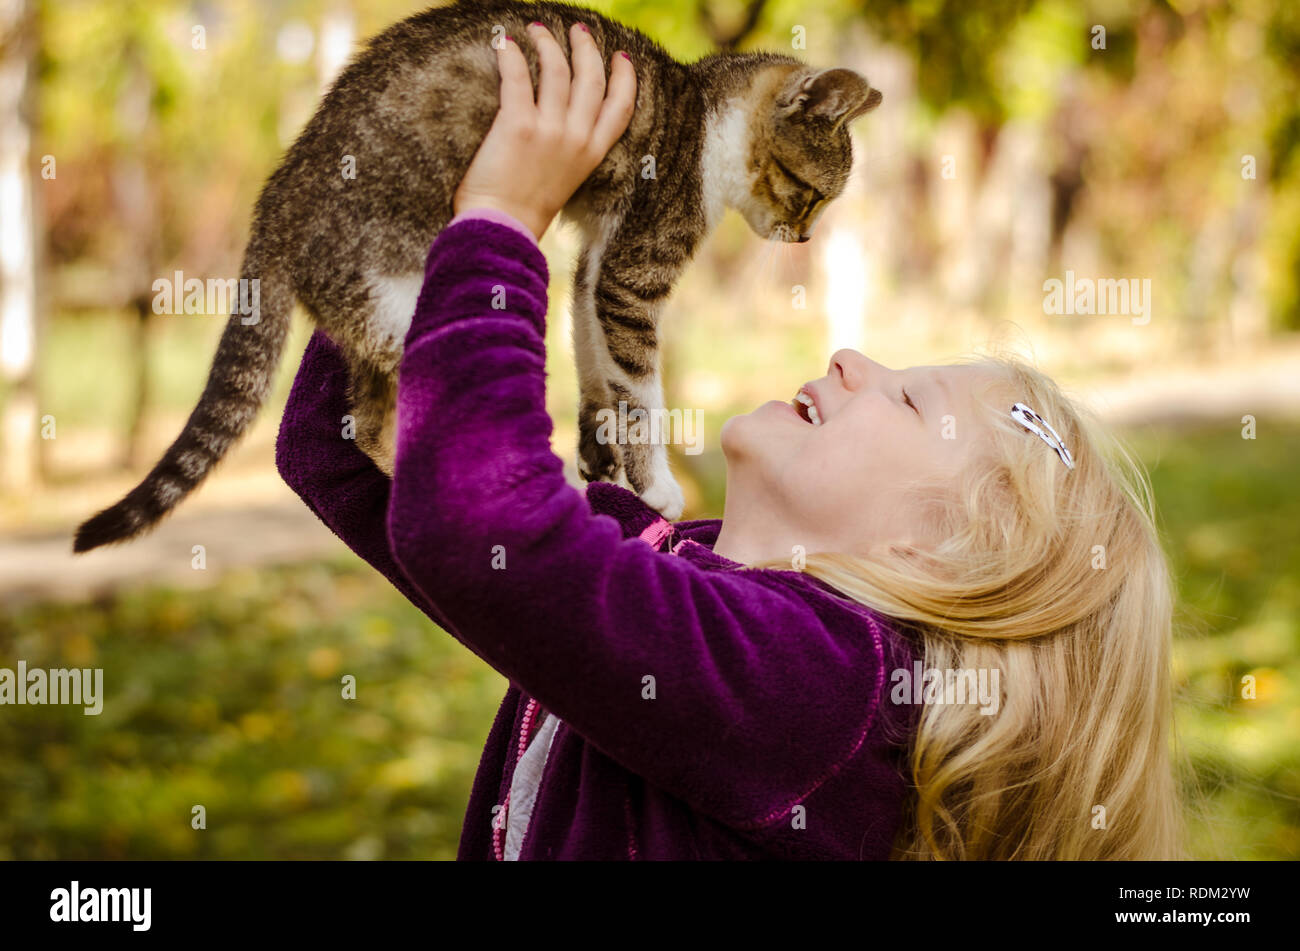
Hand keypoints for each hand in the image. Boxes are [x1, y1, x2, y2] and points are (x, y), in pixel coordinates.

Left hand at [452, 21, 636, 241]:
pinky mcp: (517, 125)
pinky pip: (518, 76)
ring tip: (537, 29)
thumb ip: (570, 154)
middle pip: (591, 78)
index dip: (625, 78)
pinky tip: (504, 43)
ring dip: (548, 43)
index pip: (622, 107)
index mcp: (592, 154)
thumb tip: (560, 127)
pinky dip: (511, 54)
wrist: (503, 230)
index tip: (622, 57)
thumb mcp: (565, 182)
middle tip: (578, 30)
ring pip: (557, 69)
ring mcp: (549, 130)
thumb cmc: (525, 212)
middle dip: (587, 48)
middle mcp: (576, 138)